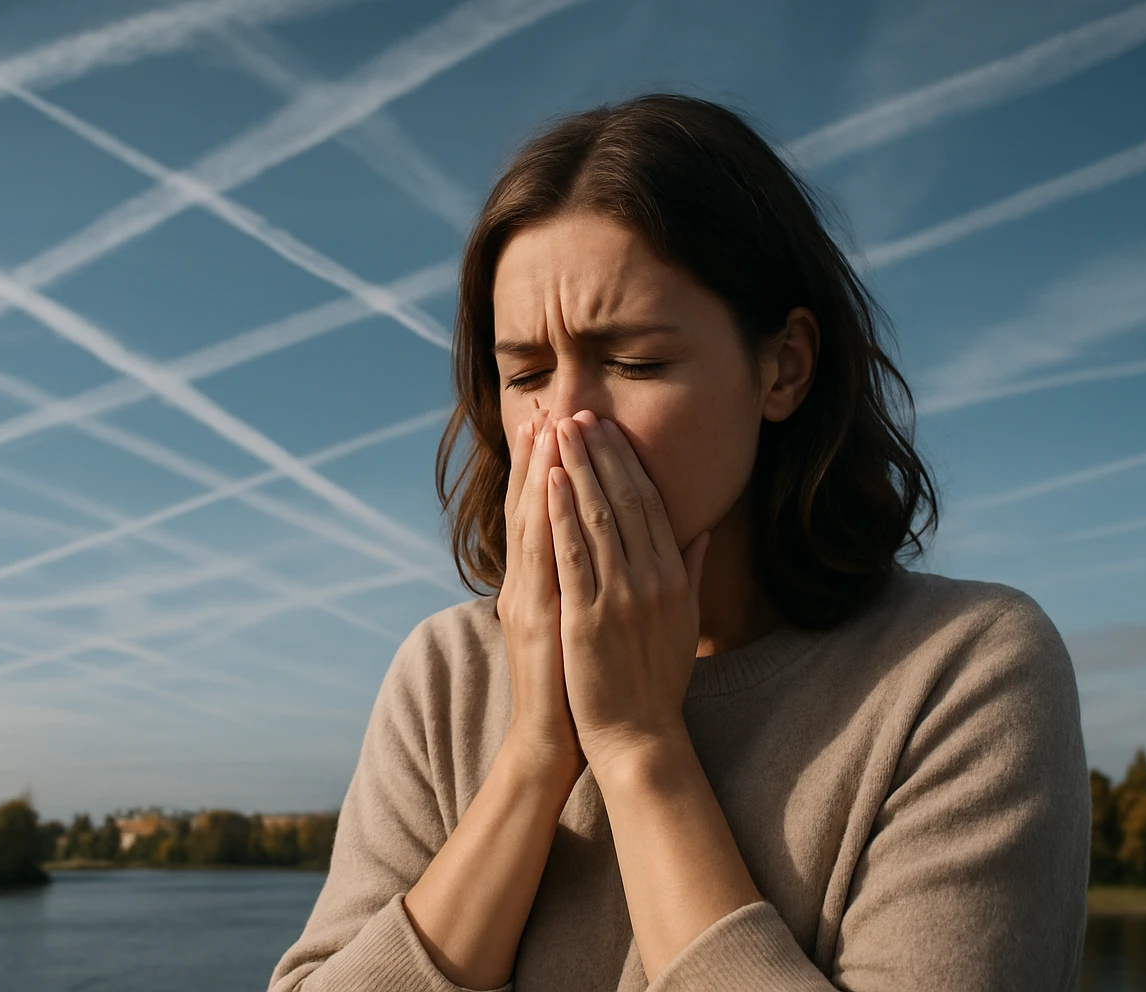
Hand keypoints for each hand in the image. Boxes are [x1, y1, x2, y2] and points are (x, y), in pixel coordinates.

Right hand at [498, 409, 585, 778]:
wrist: (557, 739)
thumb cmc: (579, 685)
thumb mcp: (584, 626)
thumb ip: (594, 585)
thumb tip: (619, 553)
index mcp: (541, 583)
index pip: (543, 513)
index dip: (547, 466)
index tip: (556, 422)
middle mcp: (526, 584)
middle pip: (529, 507)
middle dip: (537, 455)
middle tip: (544, 406)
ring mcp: (529, 599)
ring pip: (531, 523)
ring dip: (537, 473)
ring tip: (544, 428)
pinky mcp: (539, 619)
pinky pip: (542, 561)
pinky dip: (545, 521)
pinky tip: (551, 488)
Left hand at [546, 411, 709, 772]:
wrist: (638, 734)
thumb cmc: (658, 680)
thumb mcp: (686, 621)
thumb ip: (693, 572)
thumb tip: (702, 531)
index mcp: (673, 576)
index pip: (649, 504)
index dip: (626, 463)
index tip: (608, 431)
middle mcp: (650, 579)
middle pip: (623, 501)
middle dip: (599, 454)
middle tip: (579, 414)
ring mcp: (618, 597)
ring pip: (596, 518)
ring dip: (575, 470)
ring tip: (559, 431)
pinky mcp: (585, 617)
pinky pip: (571, 556)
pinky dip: (560, 515)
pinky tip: (547, 483)